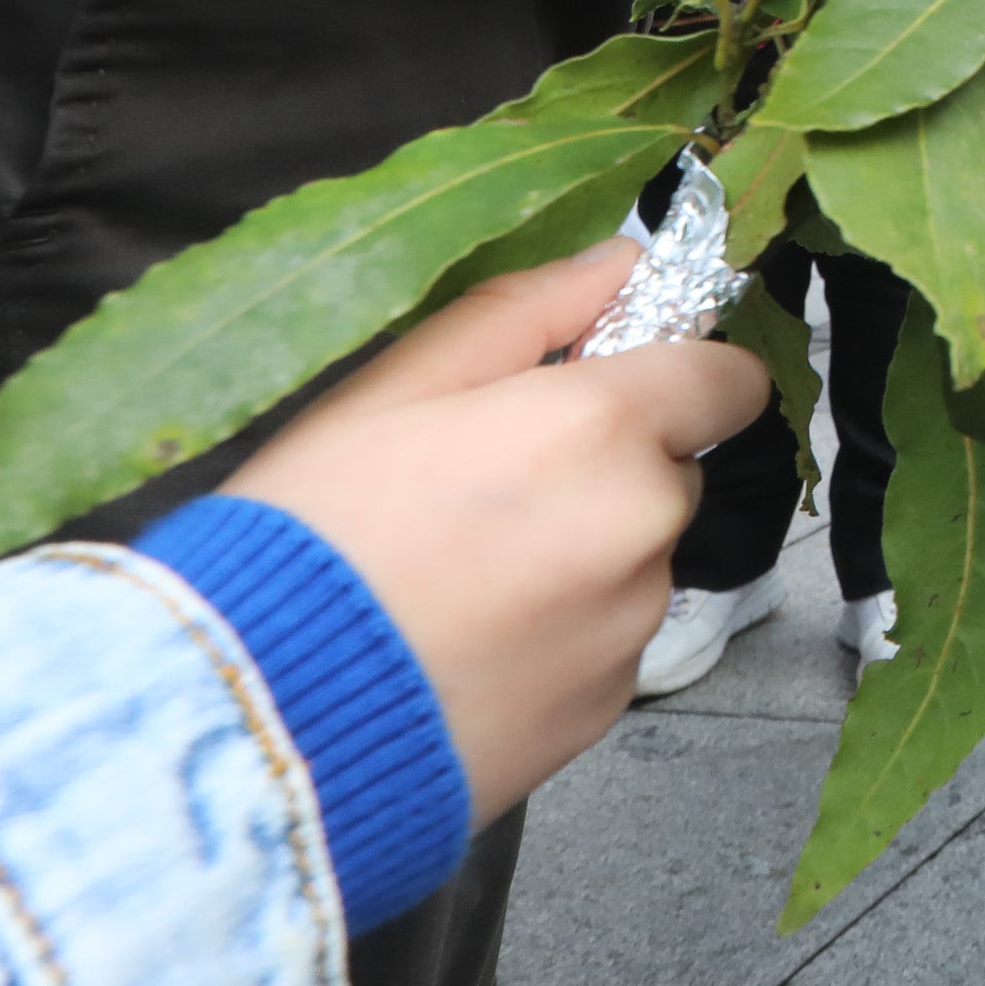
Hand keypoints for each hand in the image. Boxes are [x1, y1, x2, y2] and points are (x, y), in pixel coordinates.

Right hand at [225, 243, 765, 820]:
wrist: (255, 723)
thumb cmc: (309, 536)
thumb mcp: (391, 388)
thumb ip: (525, 312)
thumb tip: (622, 263)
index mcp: (604, 431)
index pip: (729, 380)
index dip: (677, 373)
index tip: (607, 385)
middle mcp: (643, 528)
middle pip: (668, 471)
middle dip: (604, 468)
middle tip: (480, 493)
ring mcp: (629, 628)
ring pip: (633, 561)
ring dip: (576, 557)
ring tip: (451, 581)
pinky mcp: (603, 709)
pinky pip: (602, 644)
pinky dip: (554, 637)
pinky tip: (458, 647)